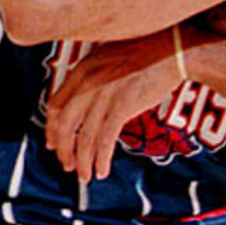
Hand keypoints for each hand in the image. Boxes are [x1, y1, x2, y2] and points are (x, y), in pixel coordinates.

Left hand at [45, 28, 183, 181]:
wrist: (173, 49)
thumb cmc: (149, 49)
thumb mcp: (111, 55)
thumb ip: (96, 74)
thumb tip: (92, 95)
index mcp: (82, 69)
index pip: (55, 105)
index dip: (52, 129)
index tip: (53, 143)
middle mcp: (88, 83)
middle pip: (65, 125)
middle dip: (63, 149)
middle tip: (67, 165)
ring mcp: (104, 95)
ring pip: (83, 137)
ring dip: (82, 160)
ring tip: (85, 175)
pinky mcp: (123, 106)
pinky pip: (105, 140)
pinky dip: (101, 158)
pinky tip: (102, 169)